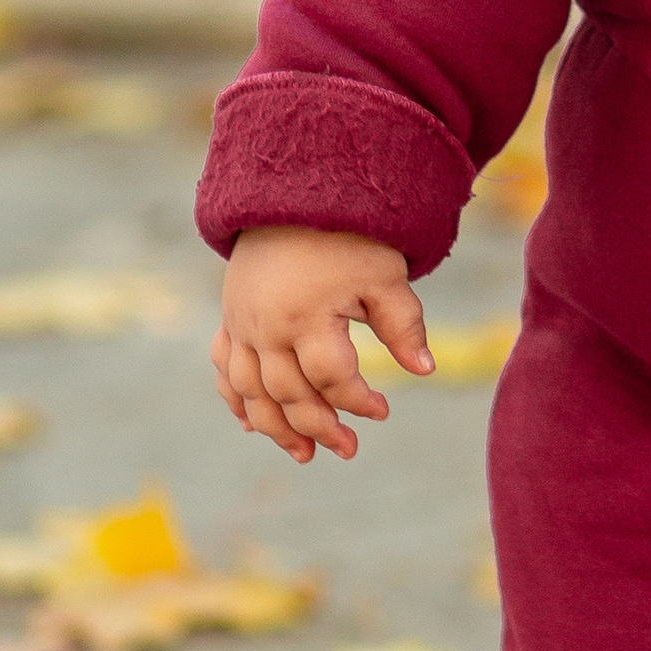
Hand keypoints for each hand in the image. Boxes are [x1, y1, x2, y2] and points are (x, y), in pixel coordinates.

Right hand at [213, 226, 431, 465]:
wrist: (293, 197)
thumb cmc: (349, 237)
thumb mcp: (385, 276)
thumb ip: (403, 325)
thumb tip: (425, 371)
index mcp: (307, 315)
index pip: (331, 378)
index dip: (358, 401)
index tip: (383, 413)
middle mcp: (266, 327)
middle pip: (288, 394)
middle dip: (319, 427)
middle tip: (349, 449)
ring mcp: (242, 325)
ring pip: (251, 392)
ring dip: (275, 428)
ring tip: (305, 454)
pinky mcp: (231, 320)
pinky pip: (226, 370)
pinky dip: (238, 400)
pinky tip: (253, 425)